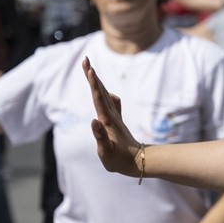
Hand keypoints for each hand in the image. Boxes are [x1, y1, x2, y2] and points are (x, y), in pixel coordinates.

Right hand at [83, 58, 142, 177]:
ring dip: (97, 82)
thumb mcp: (106, 152)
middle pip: (100, 92)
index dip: (93, 84)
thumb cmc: (120, 160)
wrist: (138, 161)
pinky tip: (106, 92)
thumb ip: (100, 137)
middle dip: (92, 76)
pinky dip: (105, 95)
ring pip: (104, 95)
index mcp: (107, 121)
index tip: (90, 69)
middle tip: (85, 60)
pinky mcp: (116, 121)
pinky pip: (110, 103)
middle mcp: (111, 116)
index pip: (98, 99)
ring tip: (90, 69)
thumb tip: (93, 121)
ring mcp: (114, 117)